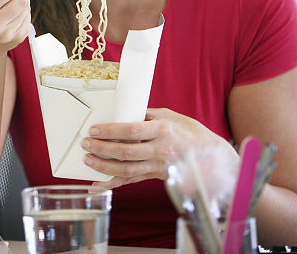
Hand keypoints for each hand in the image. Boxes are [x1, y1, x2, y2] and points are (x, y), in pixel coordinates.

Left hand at [81, 108, 236, 189]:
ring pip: (127, 170)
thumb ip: (147, 115)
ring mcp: (159, 166)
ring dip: (104, 166)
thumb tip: (124, 112)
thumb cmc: (189, 132)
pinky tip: (99, 184)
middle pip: (126, 152)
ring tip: (88, 160)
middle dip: (102, 149)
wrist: (211, 157)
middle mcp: (161, 149)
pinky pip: (132, 181)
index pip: (132, 130)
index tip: (94, 130)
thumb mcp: (171, 116)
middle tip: (86, 144)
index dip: (110, 131)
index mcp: (163, 130)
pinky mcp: (157, 177)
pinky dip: (114, 184)